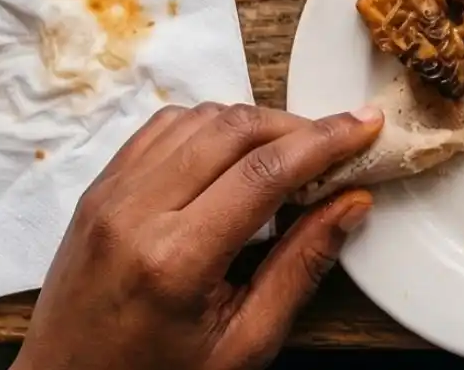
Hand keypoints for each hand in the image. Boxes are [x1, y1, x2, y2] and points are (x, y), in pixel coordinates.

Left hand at [14, 100, 380, 369]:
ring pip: (199, 117)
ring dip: (254, 123)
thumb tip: (352, 203)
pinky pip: (162, 128)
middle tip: (339, 141)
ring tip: (290, 153)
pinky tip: (233, 154)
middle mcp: (134, 214)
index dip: (326, 140)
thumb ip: (300, 269)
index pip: (264, 171)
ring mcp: (108, 196)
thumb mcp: (242, 345)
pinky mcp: (97, 191)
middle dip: (298, 126)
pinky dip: (208, 126)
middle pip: (234, 129)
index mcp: (173, 261)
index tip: (367, 125)